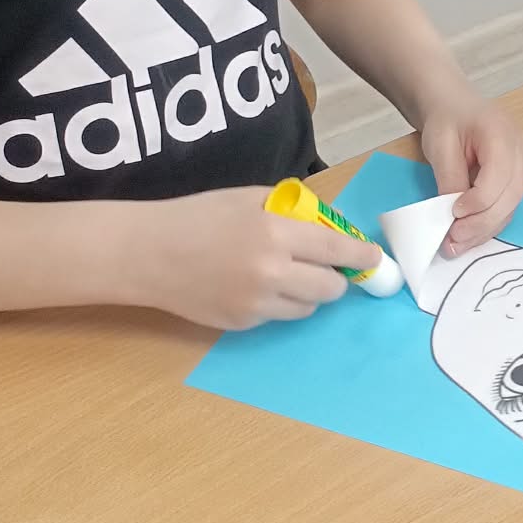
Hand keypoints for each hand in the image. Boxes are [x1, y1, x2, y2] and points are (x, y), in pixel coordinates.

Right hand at [130, 187, 379, 331]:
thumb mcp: (250, 199)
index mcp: (276, 232)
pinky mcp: (242, 323)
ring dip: (308, 294)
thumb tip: (334, 229)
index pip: (338, 251)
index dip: (362, 257)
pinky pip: (278, 316)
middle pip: (331, 289)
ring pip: (308, 308)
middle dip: (335, 279)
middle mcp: (271, 272)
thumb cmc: (199, 216)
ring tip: (285, 275)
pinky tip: (253, 286)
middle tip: (325, 268)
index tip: (373, 259)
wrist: (148, 252)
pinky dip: (278, 303)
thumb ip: (295, 213)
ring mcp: (256, 303)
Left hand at [419, 96, 522, 254]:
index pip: (499, 177)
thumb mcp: (440, 145)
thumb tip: (453, 216)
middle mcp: (520, 151)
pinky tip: (468, 235)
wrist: (454, 105)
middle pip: (510, 196)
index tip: (453, 214)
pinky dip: (487, 224)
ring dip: (484, 229)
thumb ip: (450, 178)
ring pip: (511, 206)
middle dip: (482, 223)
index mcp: (502, 134)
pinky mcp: (516, 179)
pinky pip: (507, 206)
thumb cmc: (447, 119)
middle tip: (453, 240)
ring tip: (457, 245)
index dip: (478, 201)